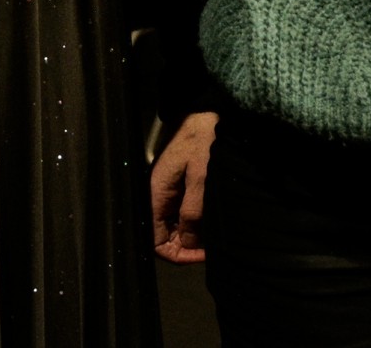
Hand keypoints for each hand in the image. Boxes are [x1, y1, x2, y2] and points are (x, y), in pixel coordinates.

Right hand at [149, 112, 216, 263]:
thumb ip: (192, 211)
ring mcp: (170, 189)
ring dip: (193, 234)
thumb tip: (188, 241)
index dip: (176, 254)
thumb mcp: (201, 178)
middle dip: (187, 246)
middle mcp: (159, 194)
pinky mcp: (181, 184)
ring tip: (215, 236)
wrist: (208, 113)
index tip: (201, 256)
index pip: (155, 240)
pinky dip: (196, 220)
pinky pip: (183, 211)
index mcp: (157, 193)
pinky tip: (212, 220)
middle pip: (165, 235)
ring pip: (176, 225)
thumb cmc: (204, 141)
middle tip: (212, 248)